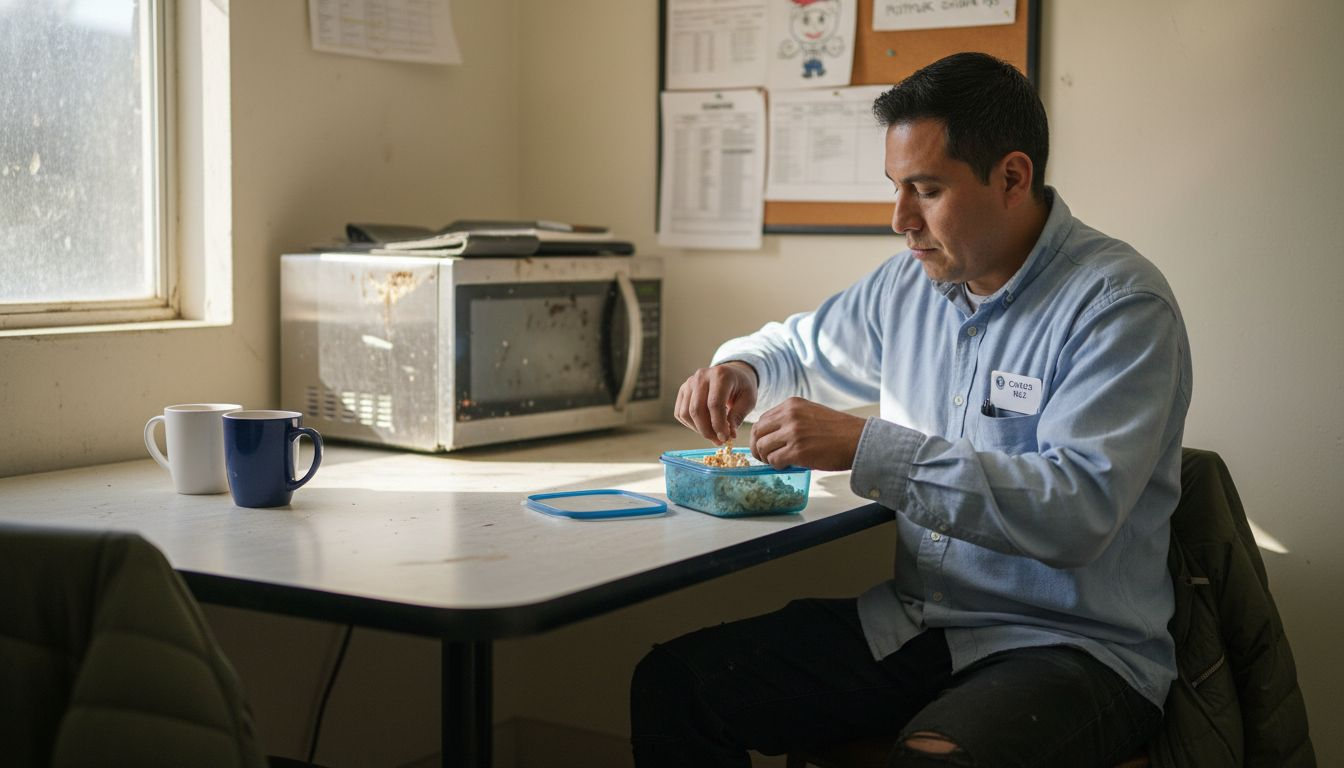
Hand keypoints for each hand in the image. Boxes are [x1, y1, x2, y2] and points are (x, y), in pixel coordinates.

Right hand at [674, 361, 757, 443]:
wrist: (732, 374)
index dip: (718, 424)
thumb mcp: (748, 400)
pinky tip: (704, 426)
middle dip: (707, 430)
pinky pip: (680, 413)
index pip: (714, 404)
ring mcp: (689, 382)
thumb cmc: (742, 387)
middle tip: (719, 441)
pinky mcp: (683, 390)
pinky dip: (690, 425)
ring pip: (686, 413)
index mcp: (721, 375)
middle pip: (697, 409)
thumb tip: (729, 435)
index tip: (725, 438)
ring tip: (713, 434)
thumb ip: (738, 416)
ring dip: (698, 429)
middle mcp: (701, 376)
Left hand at [750, 397, 864, 470]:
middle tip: (764, 458)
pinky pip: (774, 460)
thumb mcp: (810, 413)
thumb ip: (790, 419)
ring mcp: (793, 433)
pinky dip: (777, 466)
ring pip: (763, 448)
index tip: (764, 445)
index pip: (762, 420)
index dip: (759, 436)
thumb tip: (771, 436)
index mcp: (791, 404)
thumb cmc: (838, 430)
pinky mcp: (797, 451)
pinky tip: (788, 465)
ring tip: (780, 462)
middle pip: (757, 433)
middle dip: (758, 448)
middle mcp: (789, 415)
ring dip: (768, 458)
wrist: (858, 440)